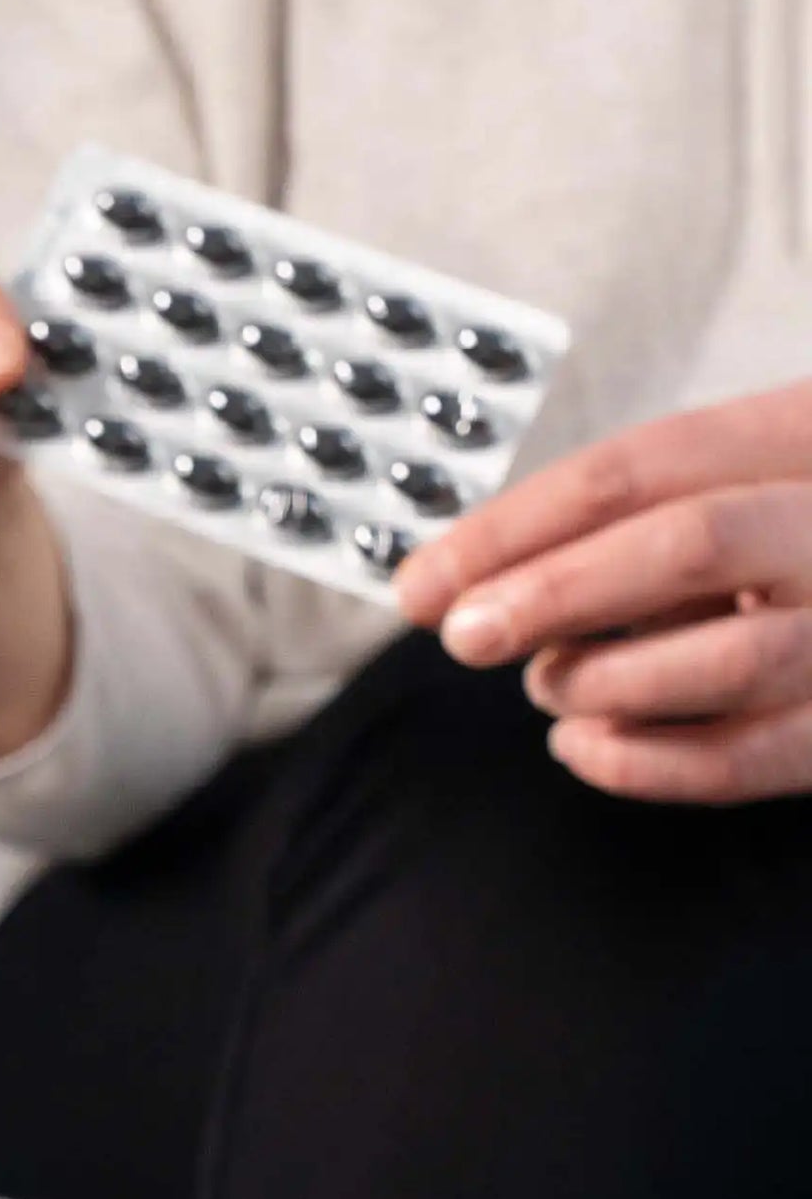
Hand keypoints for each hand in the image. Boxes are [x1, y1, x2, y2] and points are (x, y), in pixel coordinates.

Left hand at [395, 382, 811, 801]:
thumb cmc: (779, 541)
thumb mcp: (719, 489)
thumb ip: (609, 524)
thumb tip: (451, 586)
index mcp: (802, 434)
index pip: (641, 466)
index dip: (516, 526)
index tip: (425, 581)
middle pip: (690, 543)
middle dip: (554, 593)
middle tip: (466, 633)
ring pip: (728, 660)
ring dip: (601, 680)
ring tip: (547, 684)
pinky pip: (742, 760)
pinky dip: (639, 763)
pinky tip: (581, 744)